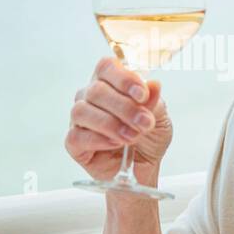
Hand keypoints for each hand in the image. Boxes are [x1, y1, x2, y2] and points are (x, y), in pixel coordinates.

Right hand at [65, 56, 172, 181]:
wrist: (143, 166)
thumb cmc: (148, 136)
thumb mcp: (159, 117)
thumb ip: (154, 101)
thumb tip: (153, 84)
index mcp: (110, 81)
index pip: (107, 67)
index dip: (124, 78)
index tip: (142, 94)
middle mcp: (90, 96)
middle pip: (97, 90)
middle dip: (125, 108)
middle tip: (144, 123)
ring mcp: (79, 119)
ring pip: (82, 111)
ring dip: (111, 124)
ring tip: (131, 137)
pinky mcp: (74, 142)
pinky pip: (77, 136)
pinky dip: (98, 140)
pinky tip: (115, 144)